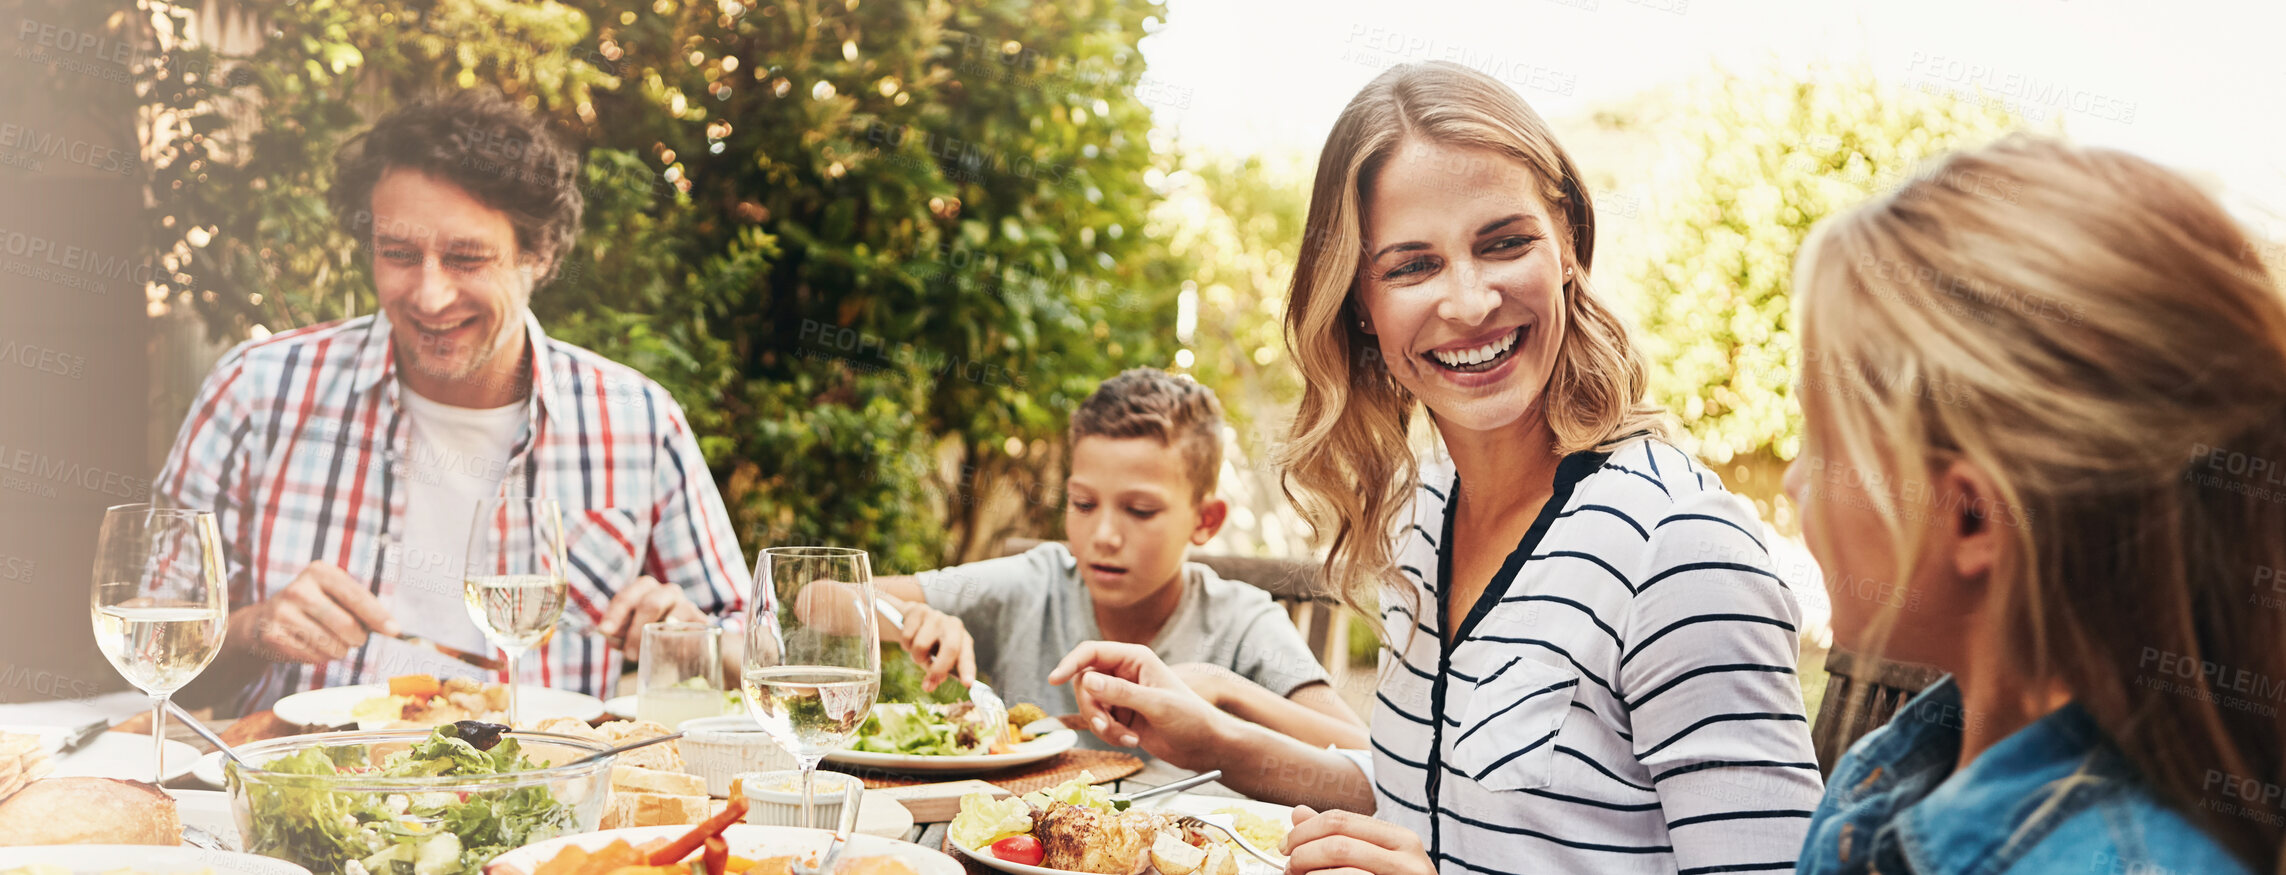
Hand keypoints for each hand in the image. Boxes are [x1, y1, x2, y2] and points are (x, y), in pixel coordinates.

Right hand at [227, 562, 399, 663]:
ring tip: (327, 639)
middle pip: (347, 626)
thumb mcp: (336, 595)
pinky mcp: (272, 636)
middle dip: (357, 638)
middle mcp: (298, 589)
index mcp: (319, 572)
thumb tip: (393, 629)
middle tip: (353, 638)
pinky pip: (314, 658)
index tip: (394, 630)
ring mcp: (282, 613)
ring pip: (332, 646)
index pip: (356, 596)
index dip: (378, 616)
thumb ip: (363, 607)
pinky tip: (308, 645)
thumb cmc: (314, 607)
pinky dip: (319, 657)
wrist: (265, 620)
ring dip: (339, 650)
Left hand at [599, 575, 704, 659]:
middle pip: (651, 603)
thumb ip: (618, 633)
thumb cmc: (651, 636)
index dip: (615, 614)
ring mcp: (687, 606)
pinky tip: (676, 655)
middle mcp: (667, 592)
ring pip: (676, 615)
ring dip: (659, 638)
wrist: (687, 646)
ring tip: (649, 656)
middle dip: (636, 629)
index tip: (605, 631)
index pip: (626, 598)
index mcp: (645, 589)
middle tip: (629, 653)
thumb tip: (609, 634)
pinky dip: (682, 643)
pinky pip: (694, 630)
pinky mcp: (704, 624)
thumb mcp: (630, 633)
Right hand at [886, 597, 975, 690]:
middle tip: (928, 685)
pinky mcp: (918, 610)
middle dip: (938, 669)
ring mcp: (936, 616)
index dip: (967, 670)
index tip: (967, 684)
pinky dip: (905, 644)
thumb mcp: (936, 659)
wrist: (911, 619)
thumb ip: (937, 673)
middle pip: (951, 648)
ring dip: (915, 656)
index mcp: (963, 639)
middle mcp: (953, 625)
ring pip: (921, 646)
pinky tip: (909, 639)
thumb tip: (930, 686)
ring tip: (917, 653)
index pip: (967, 656)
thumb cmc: (929, 644)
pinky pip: (907, 637)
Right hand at [1046, 642, 1229, 768]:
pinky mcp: (1121, 715)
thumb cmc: (1192, 718)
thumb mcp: (1156, 704)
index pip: (1092, 652)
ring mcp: (1122, 695)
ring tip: (1127, 737)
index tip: (1054, 679)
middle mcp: (1125, 673)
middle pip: (1084, 682)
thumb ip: (1121, 693)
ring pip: (1090, 706)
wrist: (1205, 746)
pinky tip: (1132, 740)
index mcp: (1135, 658)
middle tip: (1104, 726)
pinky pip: (1099, 722)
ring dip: (1103, 726)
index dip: (1070, 663)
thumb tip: (1087, 681)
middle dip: (1091, 708)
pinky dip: (1109, 735)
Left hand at [1283, 806, 1434, 874]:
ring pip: (1341, 869)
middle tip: (1288, 866)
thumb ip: (1339, 836)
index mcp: (1400, 839)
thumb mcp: (1372, 857)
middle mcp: (1407, 859)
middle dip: (1303, 853)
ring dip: (1309, 874)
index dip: (1304, 832)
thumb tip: (1298, 813)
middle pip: (1337, 843)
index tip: (1285, 845)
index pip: (1340, 820)